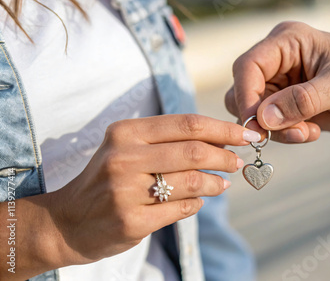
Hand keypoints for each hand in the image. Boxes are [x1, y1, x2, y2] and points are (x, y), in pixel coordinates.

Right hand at [3, 114, 260, 279]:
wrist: (67, 221)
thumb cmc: (108, 178)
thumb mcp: (128, 148)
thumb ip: (168, 141)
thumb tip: (221, 140)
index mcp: (126, 133)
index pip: (187, 124)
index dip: (223, 129)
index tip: (246, 134)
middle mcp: (124, 158)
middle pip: (193, 152)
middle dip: (225, 157)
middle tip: (239, 162)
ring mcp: (126, 191)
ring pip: (191, 182)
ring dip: (215, 184)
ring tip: (222, 184)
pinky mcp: (132, 221)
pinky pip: (181, 209)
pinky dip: (197, 204)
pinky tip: (198, 201)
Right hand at [225, 21, 329, 142]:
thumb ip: (303, 100)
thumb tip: (264, 118)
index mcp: (288, 42)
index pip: (249, 66)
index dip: (246, 95)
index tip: (256, 124)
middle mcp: (278, 62)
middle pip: (244, 91)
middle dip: (262, 118)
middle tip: (291, 132)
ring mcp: (281, 85)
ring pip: (254, 113)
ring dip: (276, 130)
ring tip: (307, 132)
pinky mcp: (286, 105)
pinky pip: (270, 125)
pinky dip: (285, 134)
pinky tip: (312, 131)